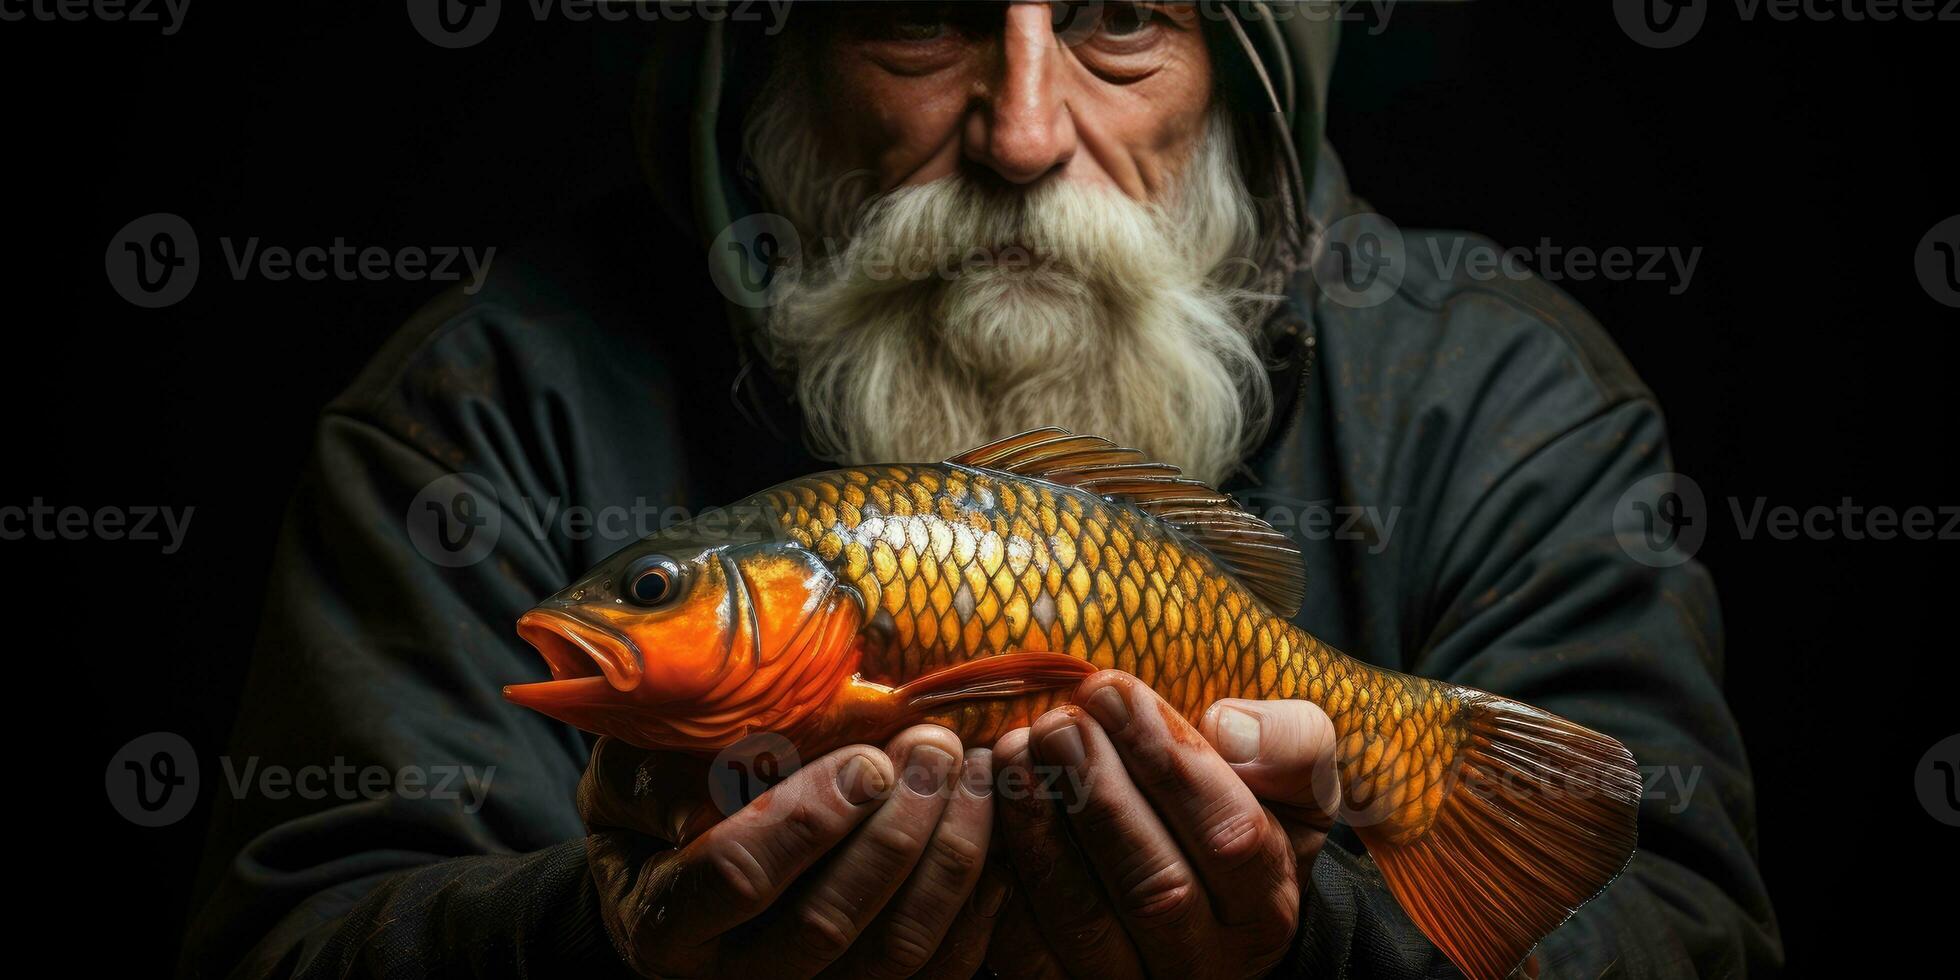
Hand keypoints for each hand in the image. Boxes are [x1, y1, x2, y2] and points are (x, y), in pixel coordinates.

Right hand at [578, 726, 1012, 978]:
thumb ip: (671, 769)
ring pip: (892, 952)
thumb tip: (748, 762)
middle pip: (828, 924)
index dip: (809, 818)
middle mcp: (731, 978)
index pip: (740, 878)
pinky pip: (935, 972)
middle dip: (895, 832)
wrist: (669, 873)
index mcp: (665, 923)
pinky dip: (974, 906)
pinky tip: (992, 833)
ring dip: (946, 859)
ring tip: (973, 774)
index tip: (867, 760)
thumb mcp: (632, 775)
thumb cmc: (653, 806)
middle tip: (936, 749)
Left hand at [985, 671, 1339, 979]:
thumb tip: (1227, 727)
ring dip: (1040, 832)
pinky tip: (985, 811)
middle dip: (1100, 795)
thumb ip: (1290, 745)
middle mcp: (1204, 964)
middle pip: (1155, 888)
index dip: (1170, 761)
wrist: (1205, 911)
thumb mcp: (1293, 782)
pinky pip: (1024, 952)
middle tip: (1057, 723)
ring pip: (1081, 922)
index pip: (1230, 837)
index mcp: (1266, 907)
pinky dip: (998, 883)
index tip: (1113, 690)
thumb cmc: (1244, 821)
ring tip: (1016, 752)